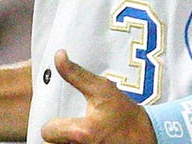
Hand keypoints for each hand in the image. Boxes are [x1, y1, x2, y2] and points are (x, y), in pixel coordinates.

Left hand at [41, 50, 155, 143]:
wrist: (144, 136)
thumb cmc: (124, 114)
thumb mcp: (102, 89)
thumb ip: (76, 74)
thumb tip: (59, 56)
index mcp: (82, 133)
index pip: (47, 132)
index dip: (52, 124)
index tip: (60, 119)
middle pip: (52, 143)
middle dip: (59, 134)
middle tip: (69, 125)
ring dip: (66, 141)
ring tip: (78, 132)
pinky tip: (86, 139)